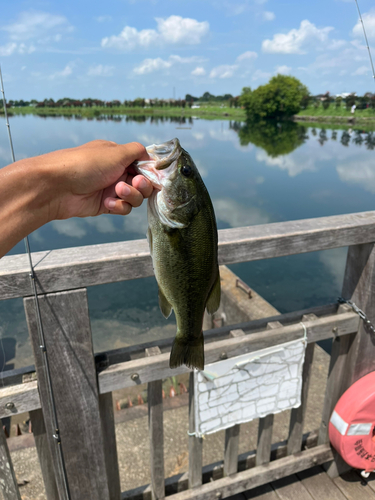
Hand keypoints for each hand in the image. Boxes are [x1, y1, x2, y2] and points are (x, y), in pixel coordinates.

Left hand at [36, 140, 153, 219]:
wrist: (58, 186)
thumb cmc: (85, 164)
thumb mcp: (115, 152)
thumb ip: (137, 151)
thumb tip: (149, 155)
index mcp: (118, 156)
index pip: (143, 165)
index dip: (150, 172)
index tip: (153, 176)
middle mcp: (116, 172)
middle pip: (143, 183)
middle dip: (142, 185)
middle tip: (135, 183)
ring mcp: (110, 189)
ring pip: (135, 198)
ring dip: (130, 196)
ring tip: (117, 192)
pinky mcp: (105, 205)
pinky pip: (123, 208)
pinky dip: (119, 206)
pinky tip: (107, 203)